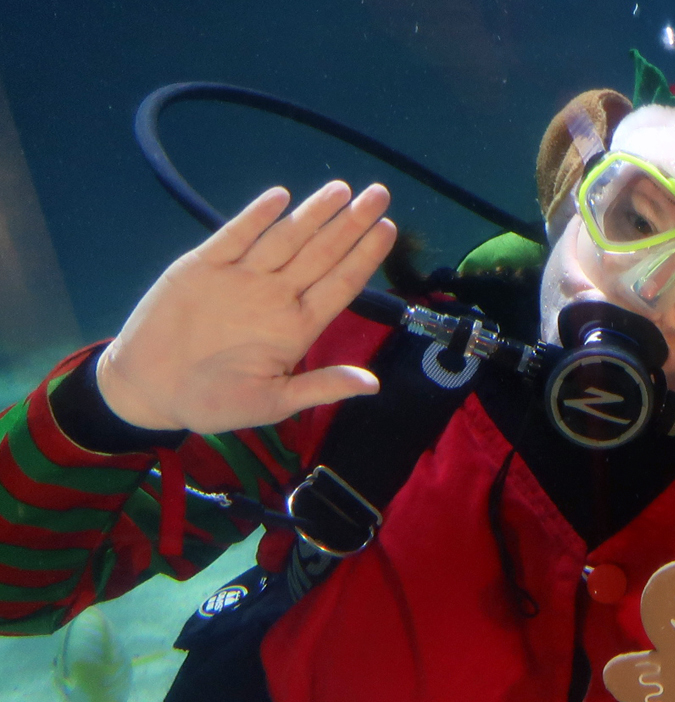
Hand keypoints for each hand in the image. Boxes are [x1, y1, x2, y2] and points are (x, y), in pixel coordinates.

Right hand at [97, 182, 395, 433]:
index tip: (388, 229)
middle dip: (350, 224)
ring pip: (284, 239)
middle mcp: (276, 296)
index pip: (341, 283)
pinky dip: (256, 217)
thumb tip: (372, 385)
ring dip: (312, 214)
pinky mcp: (202, 267)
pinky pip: (234, 236)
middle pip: (321, 253)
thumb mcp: (271, 402)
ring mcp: (241, 278)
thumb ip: (320, 387)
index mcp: (297, 326)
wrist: (149, 390)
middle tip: (379, 194)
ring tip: (341, 190)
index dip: (364, 256)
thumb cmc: (214, 403)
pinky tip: (280, 198)